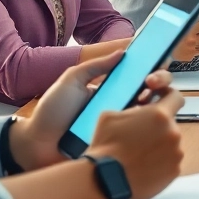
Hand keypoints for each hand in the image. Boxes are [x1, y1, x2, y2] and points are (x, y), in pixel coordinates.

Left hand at [8, 52, 171, 171]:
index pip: (141, 75)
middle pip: (155, 91)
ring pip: (155, 112)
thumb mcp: (71, 81)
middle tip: (151, 82)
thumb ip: (95, 66)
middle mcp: (122, 106)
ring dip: (158, 102)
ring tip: (145, 101)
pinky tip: (144, 121)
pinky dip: (150, 126)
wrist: (37, 145)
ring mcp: (124, 127)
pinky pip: (143, 135)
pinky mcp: (121, 146)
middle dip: (162, 81)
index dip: (154, 67)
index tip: (156, 63)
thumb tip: (122, 52)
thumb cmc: (52, 112)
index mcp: (112, 89)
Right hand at [85, 83, 183, 198]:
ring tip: (139, 155)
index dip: (168, 97)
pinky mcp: (174, 172)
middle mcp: (173, 133)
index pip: (175, 98)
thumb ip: (133, 109)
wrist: (104, 181)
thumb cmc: (105, 146)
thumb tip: (141, 111)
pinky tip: (144, 167)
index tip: (161, 101)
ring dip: (159, 145)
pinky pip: (170, 162)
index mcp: (160, 115)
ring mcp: (176, 154)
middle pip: (170, 124)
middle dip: (158, 127)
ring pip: (171, 144)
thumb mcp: (112, 116)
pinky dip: (160, 162)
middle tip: (140, 136)